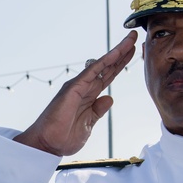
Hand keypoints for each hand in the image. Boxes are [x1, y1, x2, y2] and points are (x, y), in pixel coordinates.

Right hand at [15, 31, 137, 155]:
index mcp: (89, 96)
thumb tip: (109, 98)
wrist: (47, 145)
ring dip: (117, 52)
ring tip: (130, 39)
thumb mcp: (89, 124)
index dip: (121, 64)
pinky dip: (105, 61)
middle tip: (135, 37)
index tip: (133, 51)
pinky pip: (92, 71)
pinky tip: (117, 52)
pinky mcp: (74, 87)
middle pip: (108, 66)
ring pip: (102, 64)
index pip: (108, 76)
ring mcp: (79, 86)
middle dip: (122, 52)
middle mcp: (84, 87)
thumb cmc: (63, 137)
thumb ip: (98, 110)